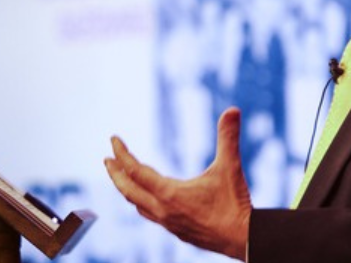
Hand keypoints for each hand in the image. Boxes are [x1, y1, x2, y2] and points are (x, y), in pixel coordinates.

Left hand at [104, 106, 251, 259]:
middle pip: (128, 190)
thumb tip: (233, 110)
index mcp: (169, 194)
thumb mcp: (230, 167)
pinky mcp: (176, 231)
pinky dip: (142, 201)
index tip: (113, 140)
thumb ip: (228, 138)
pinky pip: (150, 214)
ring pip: (137, 205)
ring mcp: (168, 223)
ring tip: (123, 178)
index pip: (135, 171)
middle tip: (107, 159)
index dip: (122, 153)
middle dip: (115, 174)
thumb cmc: (236, 205)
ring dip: (127, 189)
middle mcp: (163, 210)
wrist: (244, 240)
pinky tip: (149, 199)